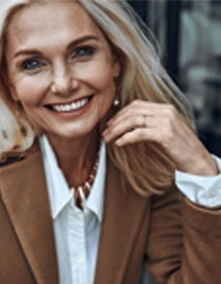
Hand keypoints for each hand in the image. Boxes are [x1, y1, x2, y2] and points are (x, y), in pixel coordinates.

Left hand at [103, 100, 217, 175]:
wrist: (196, 160)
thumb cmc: (179, 148)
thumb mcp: (164, 131)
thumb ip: (149, 125)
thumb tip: (128, 127)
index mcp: (164, 108)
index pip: (136, 105)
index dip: (120, 113)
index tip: (110, 124)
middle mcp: (165, 111)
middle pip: (132, 111)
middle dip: (115, 122)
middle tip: (105, 133)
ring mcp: (166, 122)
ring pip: (133, 121)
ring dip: (117, 130)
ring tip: (108, 139)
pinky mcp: (165, 134)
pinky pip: (139, 133)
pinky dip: (126, 138)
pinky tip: (119, 144)